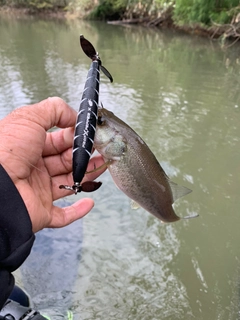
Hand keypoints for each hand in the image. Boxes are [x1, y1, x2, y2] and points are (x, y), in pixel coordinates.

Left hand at [0, 97, 105, 232]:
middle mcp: (35, 169)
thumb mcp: (29, 118)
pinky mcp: (41, 213)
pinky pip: (62, 216)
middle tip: (101, 148)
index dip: (75, 137)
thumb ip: (53, 110)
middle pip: (66, 162)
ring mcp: (38, 192)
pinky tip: (89, 203)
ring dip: (88, 176)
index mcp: (30, 148)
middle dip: (85, 154)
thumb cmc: (7, 151)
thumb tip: (74, 116)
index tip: (90, 133)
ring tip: (103, 165)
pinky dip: (78, 211)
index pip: (58, 141)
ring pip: (69, 184)